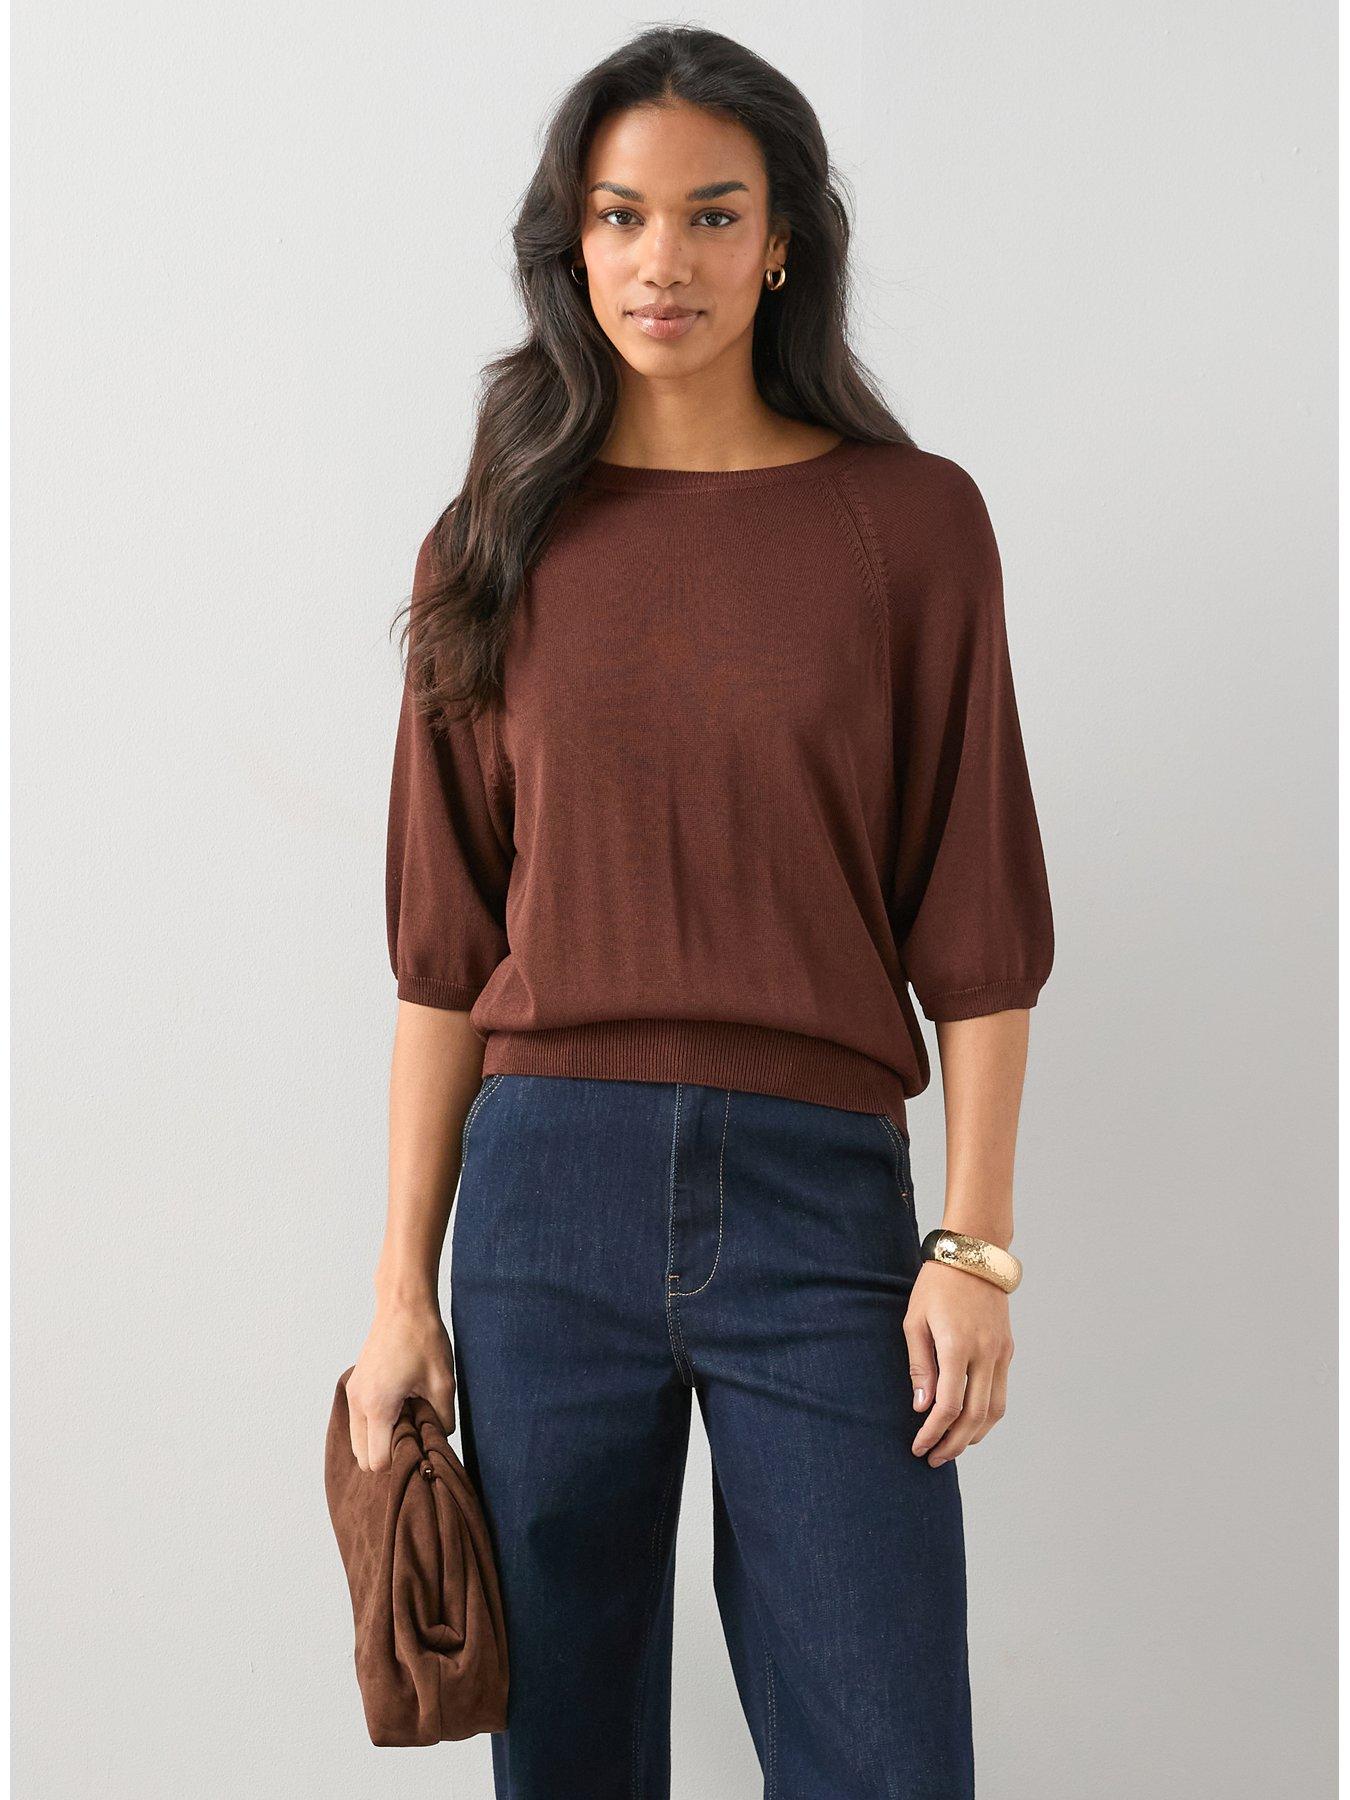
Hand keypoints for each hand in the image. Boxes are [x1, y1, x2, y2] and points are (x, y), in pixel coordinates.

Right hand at [346, 1296, 456, 1472]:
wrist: (404, 1304)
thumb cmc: (423, 1339)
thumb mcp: (443, 1383)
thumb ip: (441, 1420)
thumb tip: (437, 1439)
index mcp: (378, 1407)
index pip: (378, 1462)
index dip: (402, 1460)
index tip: (422, 1444)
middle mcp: (358, 1404)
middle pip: (365, 1458)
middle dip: (390, 1453)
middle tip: (417, 1431)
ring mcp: (353, 1394)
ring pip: (360, 1441)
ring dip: (382, 1439)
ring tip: (409, 1416)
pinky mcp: (355, 1386)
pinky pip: (360, 1422)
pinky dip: (376, 1425)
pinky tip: (401, 1405)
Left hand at [904, 1263, 1012, 1466]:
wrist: (973, 1254)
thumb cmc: (936, 1285)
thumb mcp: (915, 1321)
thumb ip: (919, 1365)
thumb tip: (921, 1406)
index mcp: (957, 1345)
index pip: (949, 1405)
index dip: (933, 1432)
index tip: (918, 1447)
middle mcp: (985, 1353)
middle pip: (974, 1416)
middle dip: (953, 1444)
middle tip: (933, 1459)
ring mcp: (1001, 1352)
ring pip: (994, 1410)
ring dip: (974, 1436)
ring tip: (951, 1448)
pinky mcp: (1008, 1350)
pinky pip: (1001, 1393)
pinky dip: (986, 1416)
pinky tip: (969, 1424)